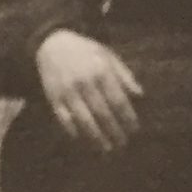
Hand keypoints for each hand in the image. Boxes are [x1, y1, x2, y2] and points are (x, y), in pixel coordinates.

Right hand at [36, 29, 143, 152]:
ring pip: (84, 119)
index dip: (128, 118)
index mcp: (101, 72)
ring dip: (96, 136)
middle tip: (123, 143)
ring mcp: (67, 91)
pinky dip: (72, 129)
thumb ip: (125, 75)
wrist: (51, 43)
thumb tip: (140, 96)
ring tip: (106, 148)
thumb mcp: (108, 56)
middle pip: (103, 113)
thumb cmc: (85, 50)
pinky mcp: (53, 96)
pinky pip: (63, 117)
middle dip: (114, 131)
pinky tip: (80, 138)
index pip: (118, 101)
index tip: (134, 130)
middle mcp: (84, 83)